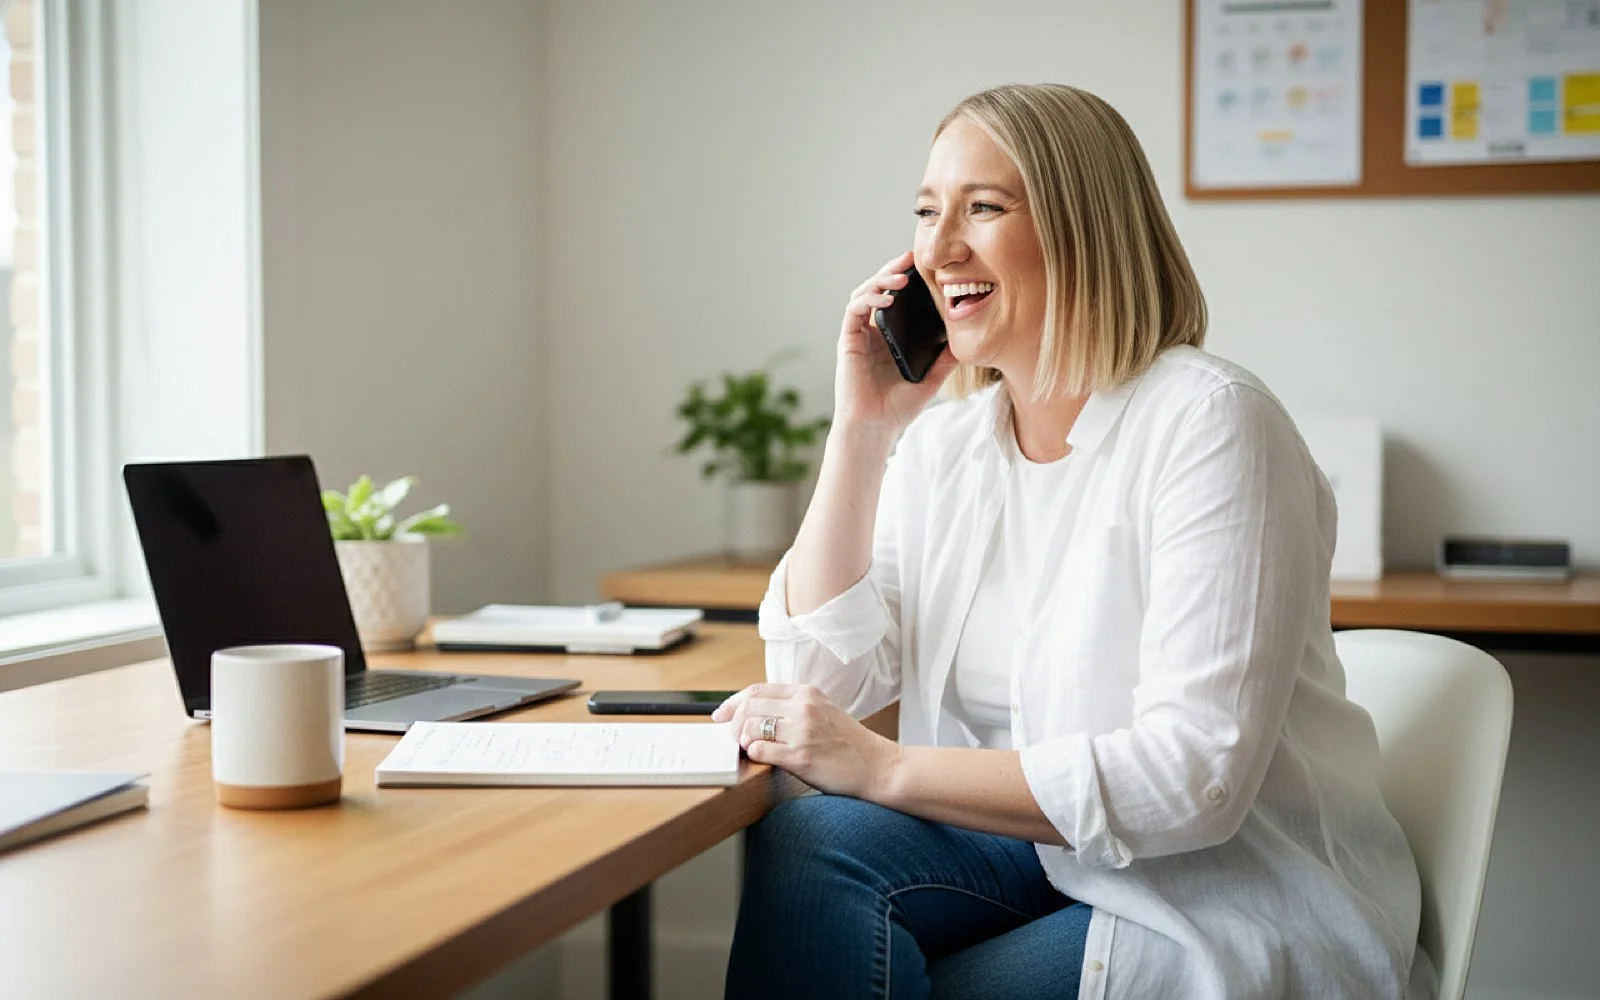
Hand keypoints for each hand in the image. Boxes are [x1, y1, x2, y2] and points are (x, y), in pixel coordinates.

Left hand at [712, 683, 901, 799]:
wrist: (878, 767)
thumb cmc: (850, 744)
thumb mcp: (824, 712)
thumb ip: (794, 708)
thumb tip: (755, 714)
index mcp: (808, 693)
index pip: (757, 690)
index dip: (732, 702)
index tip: (720, 715)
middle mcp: (804, 707)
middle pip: (749, 706)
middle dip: (733, 722)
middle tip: (733, 737)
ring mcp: (802, 731)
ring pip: (750, 727)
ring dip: (742, 740)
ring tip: (749, 749)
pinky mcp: (801, 756)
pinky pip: (760, 751)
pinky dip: (753, 755)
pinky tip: (760, 758)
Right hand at [834, 251, 957, 434]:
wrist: (875, 429)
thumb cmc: (898, 408)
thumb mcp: (932, 378)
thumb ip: (946, 357)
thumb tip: (967, 338)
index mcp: (889, 337)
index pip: (896, 299)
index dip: (907, 279)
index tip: (925, 266)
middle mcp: (872, 332)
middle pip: (879, 289)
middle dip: (893, 270)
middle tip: (913, 257)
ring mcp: (858, 335)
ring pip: (864, 293)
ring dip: (881, 280)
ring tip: (902, 276)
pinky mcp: (848, 341)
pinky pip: (854, 310)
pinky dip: (869, 299)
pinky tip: (887, 299)